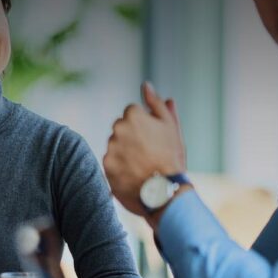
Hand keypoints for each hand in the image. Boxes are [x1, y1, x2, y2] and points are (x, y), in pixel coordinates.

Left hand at [103, 81, 186, 214]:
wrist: (166, 192)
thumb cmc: (171, 157)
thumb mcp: (170, 126)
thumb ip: (156, 103)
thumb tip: (146, 85)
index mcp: (133, 115)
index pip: (132, 114)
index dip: (145, 126)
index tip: (153, 139)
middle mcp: (117, 128)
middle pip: (121, 129)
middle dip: (132, 138)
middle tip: (149, 153)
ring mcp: (110, 147)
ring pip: (116, 146)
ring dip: (125, 153)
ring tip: (142, 165)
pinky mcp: (105, 165)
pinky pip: (111, 162)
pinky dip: (120, 167)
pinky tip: (134, 174)